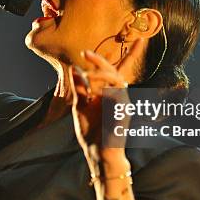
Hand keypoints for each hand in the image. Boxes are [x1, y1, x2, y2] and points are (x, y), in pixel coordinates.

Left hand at [68, 39, 145, 160]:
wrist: (98, 152)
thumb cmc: (91, 132)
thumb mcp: (80, 107)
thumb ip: (79, 89)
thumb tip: (75, 69)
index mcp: (108, 93)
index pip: (114, 71)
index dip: (123, 56)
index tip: (100, 47)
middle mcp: (117, 95)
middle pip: (114, 70)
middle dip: (100, 60)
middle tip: (85, 53)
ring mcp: (122, 101)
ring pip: (115, 78)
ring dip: (100, 73)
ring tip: (87, 75)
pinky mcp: (124, 109)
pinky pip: (116, 92)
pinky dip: (103, 89)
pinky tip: (93, 94)